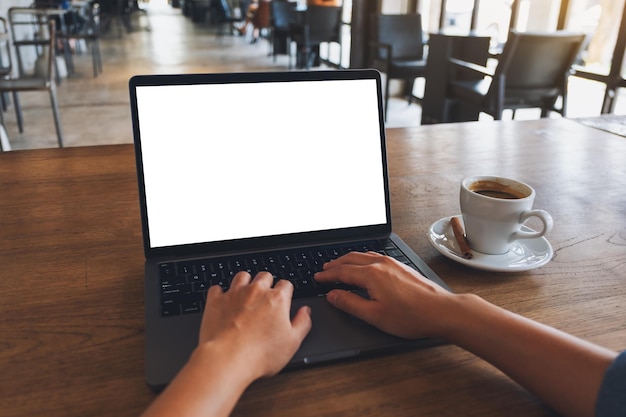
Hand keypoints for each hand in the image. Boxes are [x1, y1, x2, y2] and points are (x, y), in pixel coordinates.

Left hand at [200, 271, 311, 378]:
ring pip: (242, 276)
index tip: (284, 298)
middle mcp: (256, 291)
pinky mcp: (215, 301)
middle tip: (266, 296)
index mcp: (277, 299)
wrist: (228, 359)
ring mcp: (234, 294)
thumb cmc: (260, 354)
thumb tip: (306, 312)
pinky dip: (220, 293)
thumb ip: (302, 323)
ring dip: (245, 282)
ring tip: (245, 293)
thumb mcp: (292, 342)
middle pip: (264, 276)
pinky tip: (222, 301)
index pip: (286, 284)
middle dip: (267, 283)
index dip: (286, 291)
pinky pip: (217, 288)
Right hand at [314, 252, 452, 338]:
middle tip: (325, 269)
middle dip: (336, 264)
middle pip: (351, 259)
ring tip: (340, 265)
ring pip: (364, 256)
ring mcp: (393, 263)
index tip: (318, 278)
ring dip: (349, 259)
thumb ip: (350, 303)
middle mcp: (381, 264)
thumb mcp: (374, 315)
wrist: (441, 311)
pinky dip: (363, 259)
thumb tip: (334, 295)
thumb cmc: (412, 316)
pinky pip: (375, 257)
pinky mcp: (402, 267)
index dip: (328, 276)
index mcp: (371, 275)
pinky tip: (365, 265)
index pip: (342, 272)